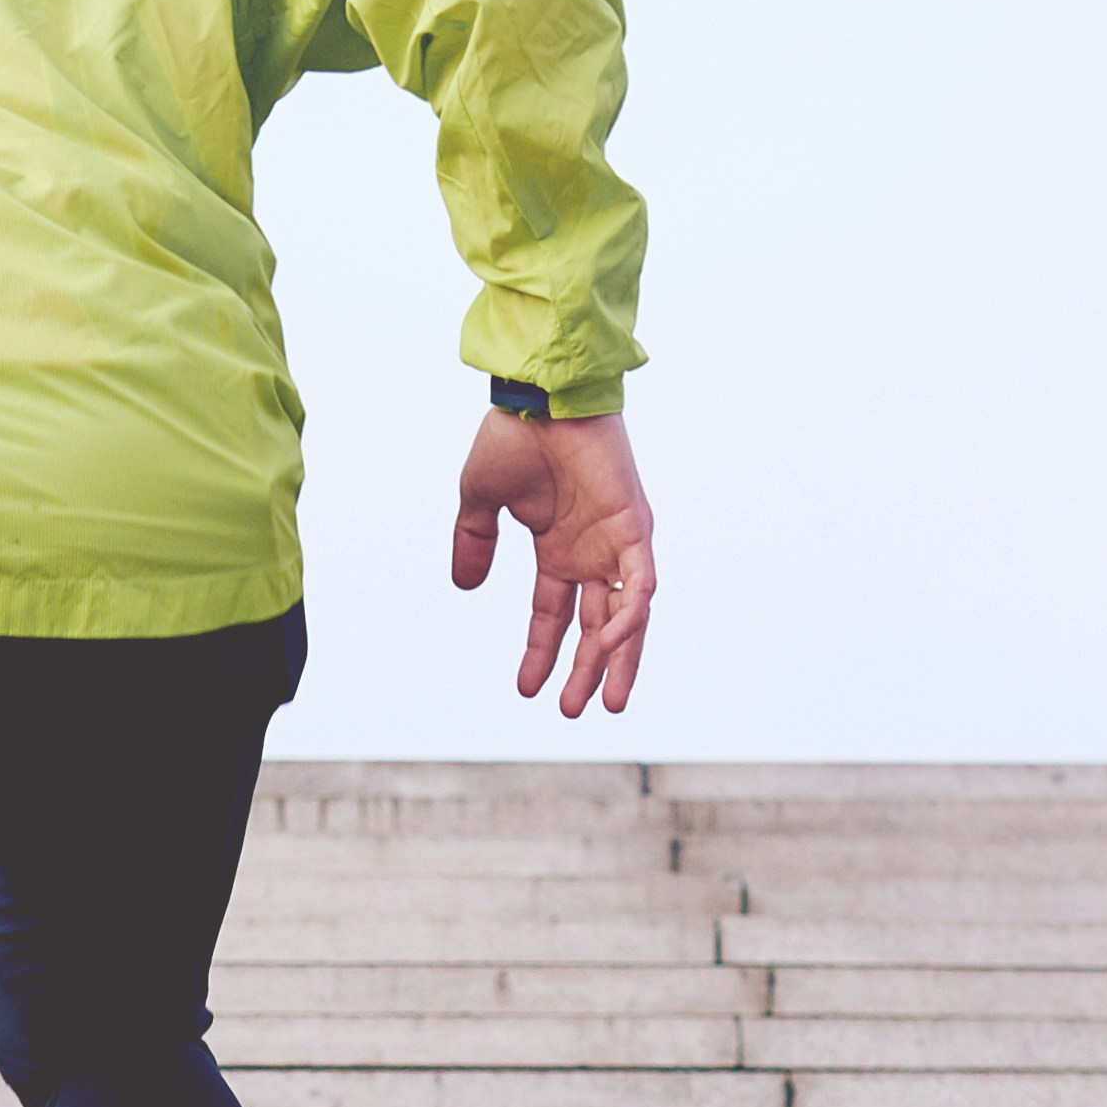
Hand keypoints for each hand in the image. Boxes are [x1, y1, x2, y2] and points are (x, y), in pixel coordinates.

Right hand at [450, 406, 655, 716]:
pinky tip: (611, 648)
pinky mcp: (635, 527)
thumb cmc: (514, 436)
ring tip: (607, 703)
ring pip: (626, 616)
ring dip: (617, 659)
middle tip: (571, 710)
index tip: (525, 689)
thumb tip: (465, 586)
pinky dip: (631, 618)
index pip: (554, 613)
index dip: (542, 651)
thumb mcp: (481, 502)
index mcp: (559, 547)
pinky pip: (641, 586)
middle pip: (596, 626)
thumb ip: (474, 543)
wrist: (539, 396)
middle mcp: (592, 551)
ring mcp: (616, 542)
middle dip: (585, 670)